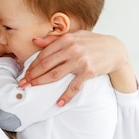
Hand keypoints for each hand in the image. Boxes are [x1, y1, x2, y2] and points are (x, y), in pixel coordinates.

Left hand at [18, 31, 136, 105]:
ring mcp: (80, 61)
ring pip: (55, 75)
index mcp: (66, 40)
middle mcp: (72, 49)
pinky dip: (66, 96)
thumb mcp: (74, 36)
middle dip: (32, 75)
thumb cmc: (92, 42)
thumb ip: (53, 39)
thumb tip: (35, 40)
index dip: (32, 64)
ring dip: (42, 83)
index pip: (44, 54)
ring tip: (33, 88)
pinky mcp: (88, 72)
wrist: (114, 50)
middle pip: (46, 65)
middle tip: (24, 83)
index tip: (25, 72)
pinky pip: (74, 86)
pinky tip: (59, 103)